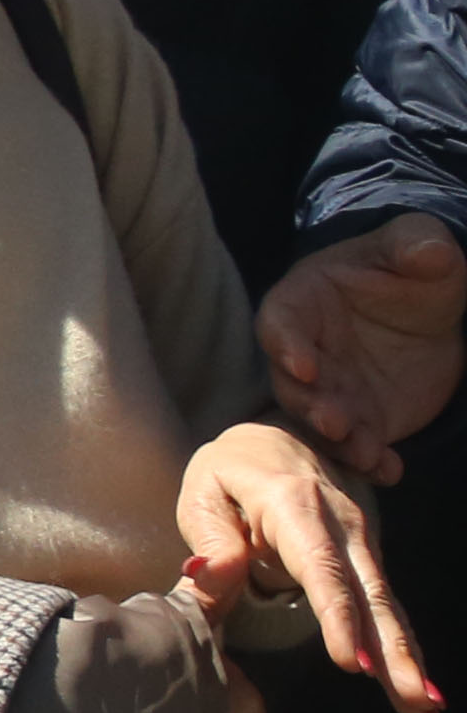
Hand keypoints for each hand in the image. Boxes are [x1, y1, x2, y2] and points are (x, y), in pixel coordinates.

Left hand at [180, 420, 438, 712]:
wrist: (270, 440)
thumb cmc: (228, 472)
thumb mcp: (202, 490)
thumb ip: (211, 536)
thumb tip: (210, 575)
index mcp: (292, 502)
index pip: (319, 565)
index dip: (338, 615)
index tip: (352, 661)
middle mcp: (339, 521)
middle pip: (367, 591)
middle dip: (391, 648)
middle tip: (413, 698)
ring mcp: (359, 538)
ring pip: (384, 602)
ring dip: (406, 655)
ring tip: (424, 703)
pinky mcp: (366, 557)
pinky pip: (384, 604)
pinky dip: (402, 643)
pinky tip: (418, 684)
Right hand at [263, 215, 466, 482]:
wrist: (429, 314)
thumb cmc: (408, 271)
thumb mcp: (416, 248)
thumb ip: (417, 243)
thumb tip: (431, 249)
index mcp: (303, 302)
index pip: (280, 323)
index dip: (285, 344)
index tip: (304, 365)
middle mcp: (307, 351)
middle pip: (291, 382)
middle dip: (309, 404)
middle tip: (333, 421)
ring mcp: (332, 389)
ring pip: (319, 421)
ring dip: (337, 440)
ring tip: (364, 453)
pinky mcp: (362, 420)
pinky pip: (358, 444)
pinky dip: (370, 461)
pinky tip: (390, 469)